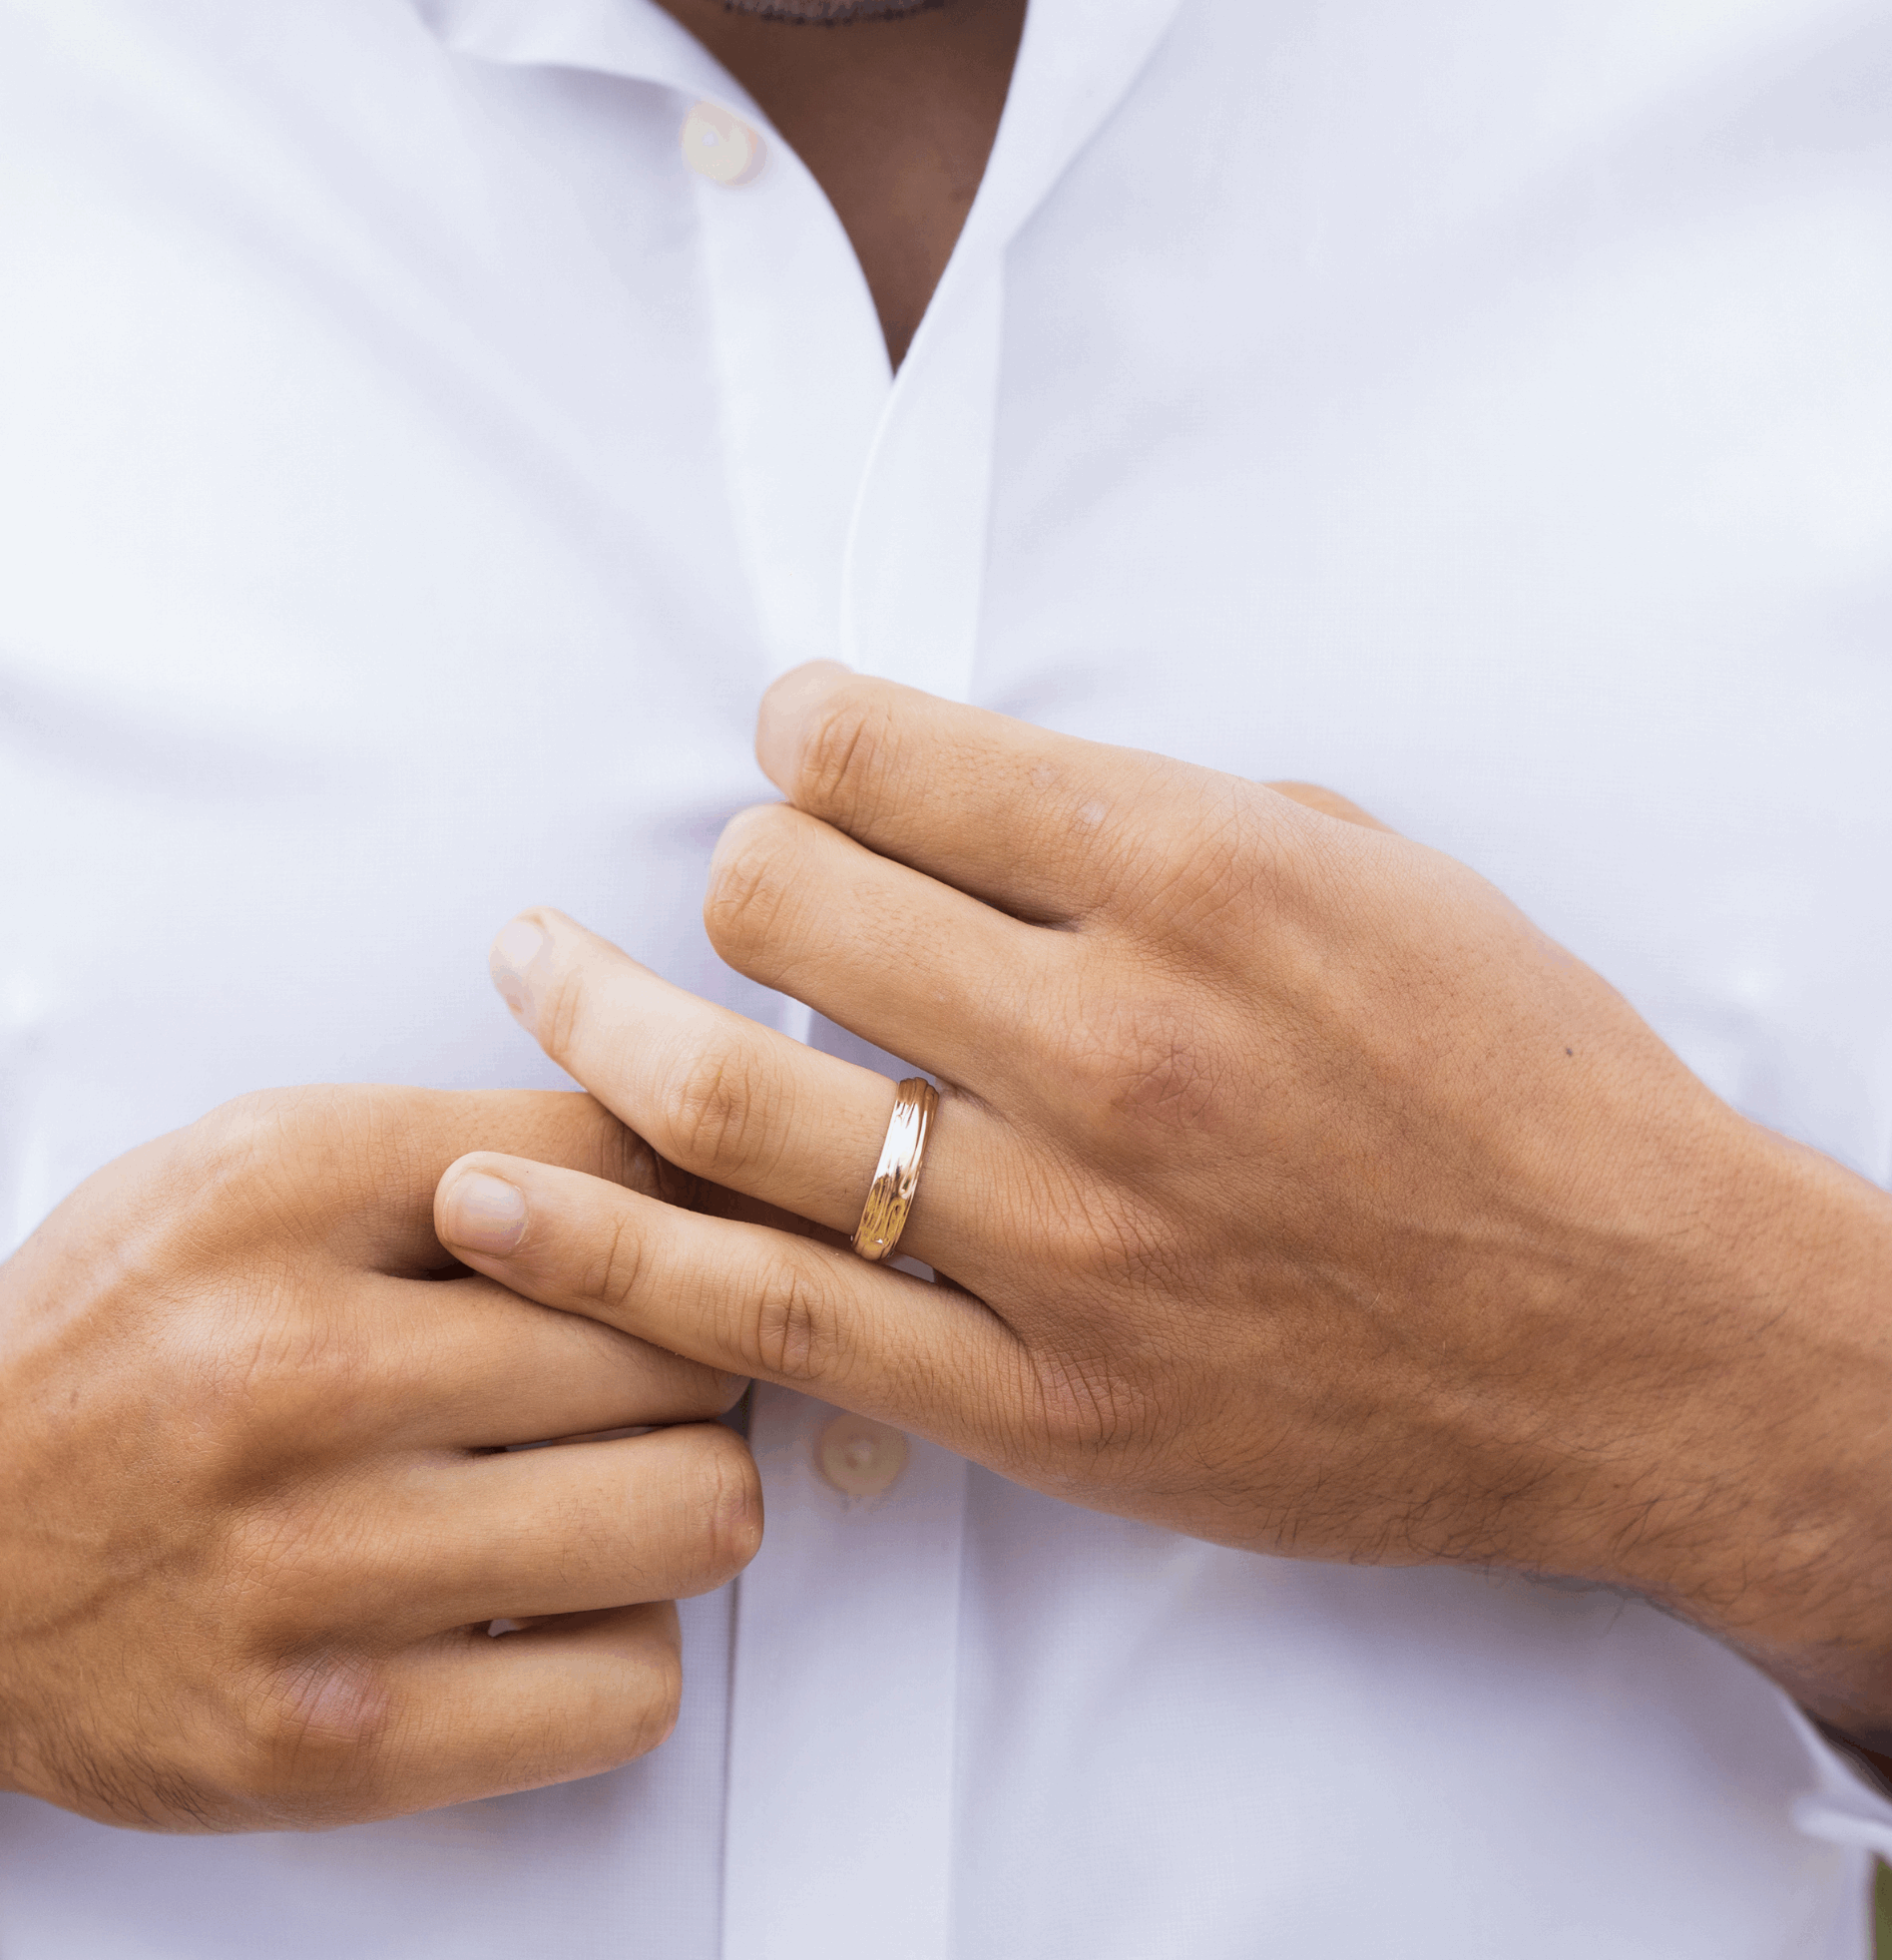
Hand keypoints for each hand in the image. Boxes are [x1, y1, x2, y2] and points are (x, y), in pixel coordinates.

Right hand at [0, 1088, 757, 1829]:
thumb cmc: (109, 1340)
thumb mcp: (263, 1166)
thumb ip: (480, 1139)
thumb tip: (696, 1159)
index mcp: (291, 1195)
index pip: (623, 1161)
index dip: (698, 1199)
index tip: (697, 1233)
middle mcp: (301, 1375)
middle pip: (684, 1344)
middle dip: (695, 1353)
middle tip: (644, 1370)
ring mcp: (316, 1574)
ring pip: (694, 1510)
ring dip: (683, 1495)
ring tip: (611, 1479)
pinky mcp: (327, 1746)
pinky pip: (626, 1690)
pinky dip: (624, 1642)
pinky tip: (554, 1602)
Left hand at [439, 665, 1891, 1747]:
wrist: (1639, 1336)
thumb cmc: (1521, 1081)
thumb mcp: (1368, 870)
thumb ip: (1150, 818)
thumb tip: (965, 791)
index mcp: (1194, 878)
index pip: (883, 752)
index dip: (808, 730)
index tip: (806, 748)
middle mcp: (1108, 1043)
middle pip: (779, 897)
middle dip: (740, 862)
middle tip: (754, 880)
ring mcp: (1059, 1235)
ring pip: (727, 1096)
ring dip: (596, 1007)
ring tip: (532, 961)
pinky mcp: (1037, 1399)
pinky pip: (768, 1313)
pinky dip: (604, 1247)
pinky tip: (490, 1186)